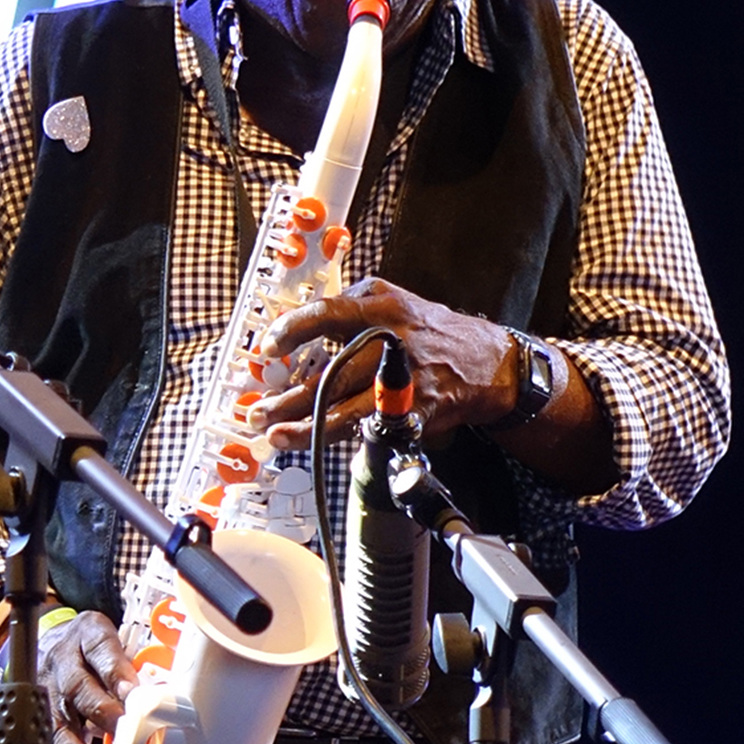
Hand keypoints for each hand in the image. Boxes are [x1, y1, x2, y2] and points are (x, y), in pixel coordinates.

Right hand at [39, 612, 137, 743]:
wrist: (53, 643)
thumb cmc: (94, 648)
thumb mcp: (116, 639)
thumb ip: (138, 664)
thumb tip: (167, 698)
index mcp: (87, 634)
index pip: (100, 648)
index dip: (115, 670)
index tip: (131, 691)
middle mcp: (63, 660)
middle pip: (77, 686)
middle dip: (101, 712)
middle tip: (123, 733)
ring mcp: (47, 687)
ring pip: (59, 718)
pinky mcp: (40, 712)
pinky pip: (52, 738)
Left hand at [253, 276, 513, 449]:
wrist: (485, 363)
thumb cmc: (424, 331)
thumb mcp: (388, 301)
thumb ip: (344, 309)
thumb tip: (290, 328)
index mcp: (380, 307)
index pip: (327, 313)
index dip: (293, 330)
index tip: (268, 348)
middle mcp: (391, 342)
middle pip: (331, 375)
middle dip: (289, 399)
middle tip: (258, 412)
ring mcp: (404, 381)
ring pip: (346, 410)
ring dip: (306, 427)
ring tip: (276, 435)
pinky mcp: (414, 411)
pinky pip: (367, 428)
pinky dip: (337, 436)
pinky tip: (312, 442)